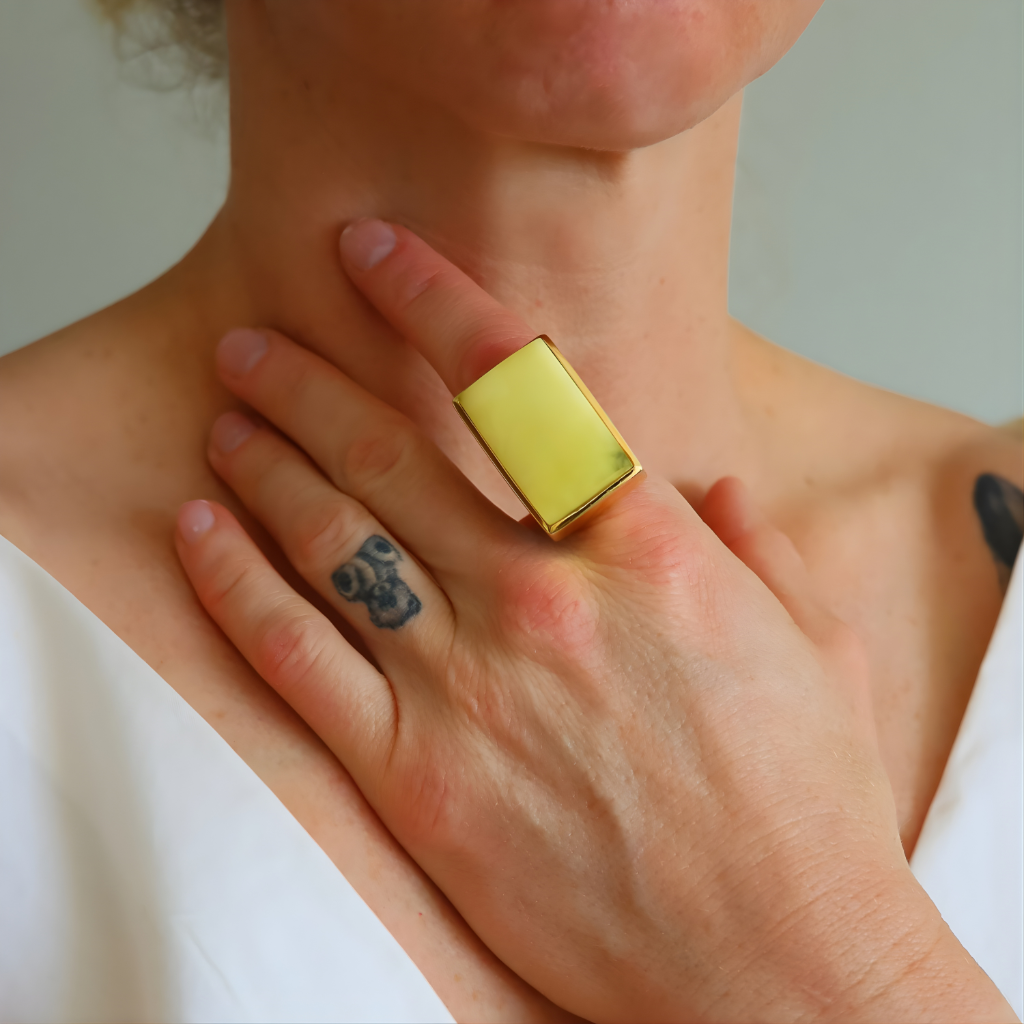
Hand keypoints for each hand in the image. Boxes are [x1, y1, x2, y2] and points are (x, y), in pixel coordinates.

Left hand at [176, 220, 1013, 1022]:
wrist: (771, 968)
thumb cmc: (806, 809)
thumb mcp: (821, 648)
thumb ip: (763, 546)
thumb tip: (715, 488)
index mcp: (651, 550)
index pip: (516, 381)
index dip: (433, 299)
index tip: (373, 254)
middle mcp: (546, 600)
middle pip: (393, 451)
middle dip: (311, 380)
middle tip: (257, 343)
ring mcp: (469, 688)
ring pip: (332, 537)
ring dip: (265, 461)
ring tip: (224, 416)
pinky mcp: (415, 778)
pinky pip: (296, 657)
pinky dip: (237, 581)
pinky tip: (201, 528)